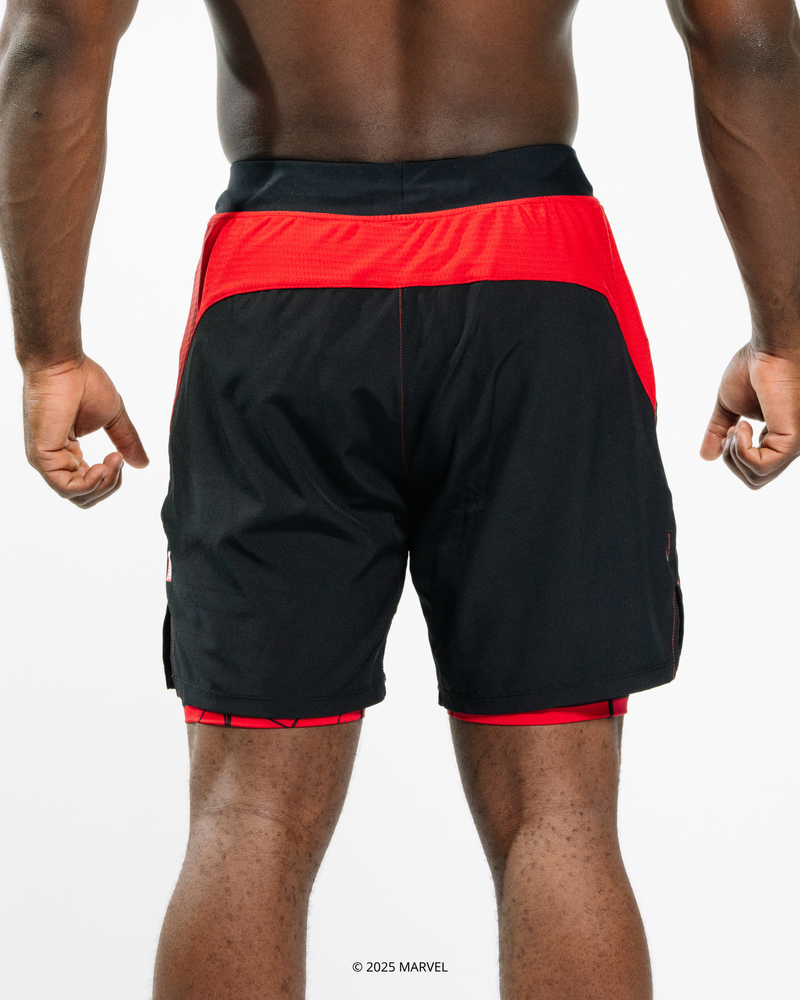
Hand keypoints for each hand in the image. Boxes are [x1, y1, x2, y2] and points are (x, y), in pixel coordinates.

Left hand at [22, 356, 148, 506]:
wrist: (62, 363)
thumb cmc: (82, 380)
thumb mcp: (113, 418)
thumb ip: (127, 441)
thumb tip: (143, 464)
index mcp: (67, 453)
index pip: (89, 486)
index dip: (111, 479)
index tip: (120, 455)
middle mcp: (54, 460)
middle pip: (84, 497)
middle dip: (110, 486)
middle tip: (119, 460)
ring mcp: (46, 460)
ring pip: (77, 496)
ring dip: (104, 484)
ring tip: (114, 460)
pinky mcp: (42, 457)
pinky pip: (66, 488)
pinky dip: (90, 484)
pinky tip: (104, 466)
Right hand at [700, 343, 799, 487]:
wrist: (772, 348)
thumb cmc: (756, 367)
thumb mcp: (729, 406)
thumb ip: (719, 430)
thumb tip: (706, 456)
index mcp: (779, 436)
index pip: (756, 468)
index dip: (734, 456)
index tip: (732, 427)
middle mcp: (789, 444)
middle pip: (755, 480)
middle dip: (731, 461)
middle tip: (732, 430)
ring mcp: (793, 444)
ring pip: (757, 478)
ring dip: (734, 455)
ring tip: (737, 426)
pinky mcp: (791, 441)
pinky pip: (760, 467)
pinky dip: (741, 451)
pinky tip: (742, 426)